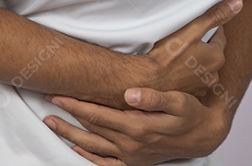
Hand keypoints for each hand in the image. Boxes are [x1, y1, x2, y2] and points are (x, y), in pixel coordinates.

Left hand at [43, 88, 229, 164]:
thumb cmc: (191, 113)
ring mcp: (131, 155)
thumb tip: (129, 93)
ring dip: (69, 135)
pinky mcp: (135, 162)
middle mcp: (130, 144)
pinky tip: (76, 149)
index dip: (75, 103)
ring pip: (92, 145)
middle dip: (66, 115)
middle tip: (47, 102)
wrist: (204, 135)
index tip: (57, 93)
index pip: (97, 114)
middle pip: (90, 129)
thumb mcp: (178, 101)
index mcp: (137, 127)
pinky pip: (105, 162)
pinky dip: (88, 156)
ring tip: (51, 123)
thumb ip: (153, 97)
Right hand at [143, 0, 240, 99]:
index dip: (210, 30)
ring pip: (203, 69)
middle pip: (212, 54)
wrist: (146, 80)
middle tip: (189, 40)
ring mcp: (202, 88)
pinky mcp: (190, 97)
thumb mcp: (193, 29)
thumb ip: (216, 15)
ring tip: (181, 56)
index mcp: (217, 57)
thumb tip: (238, 3)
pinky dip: (187, 76)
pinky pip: (192, 82)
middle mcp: (214, 75)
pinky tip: (176, 71)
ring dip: (196, 63)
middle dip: (204, 47)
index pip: (219, 37)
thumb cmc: (167, 55)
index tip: (202, 25)